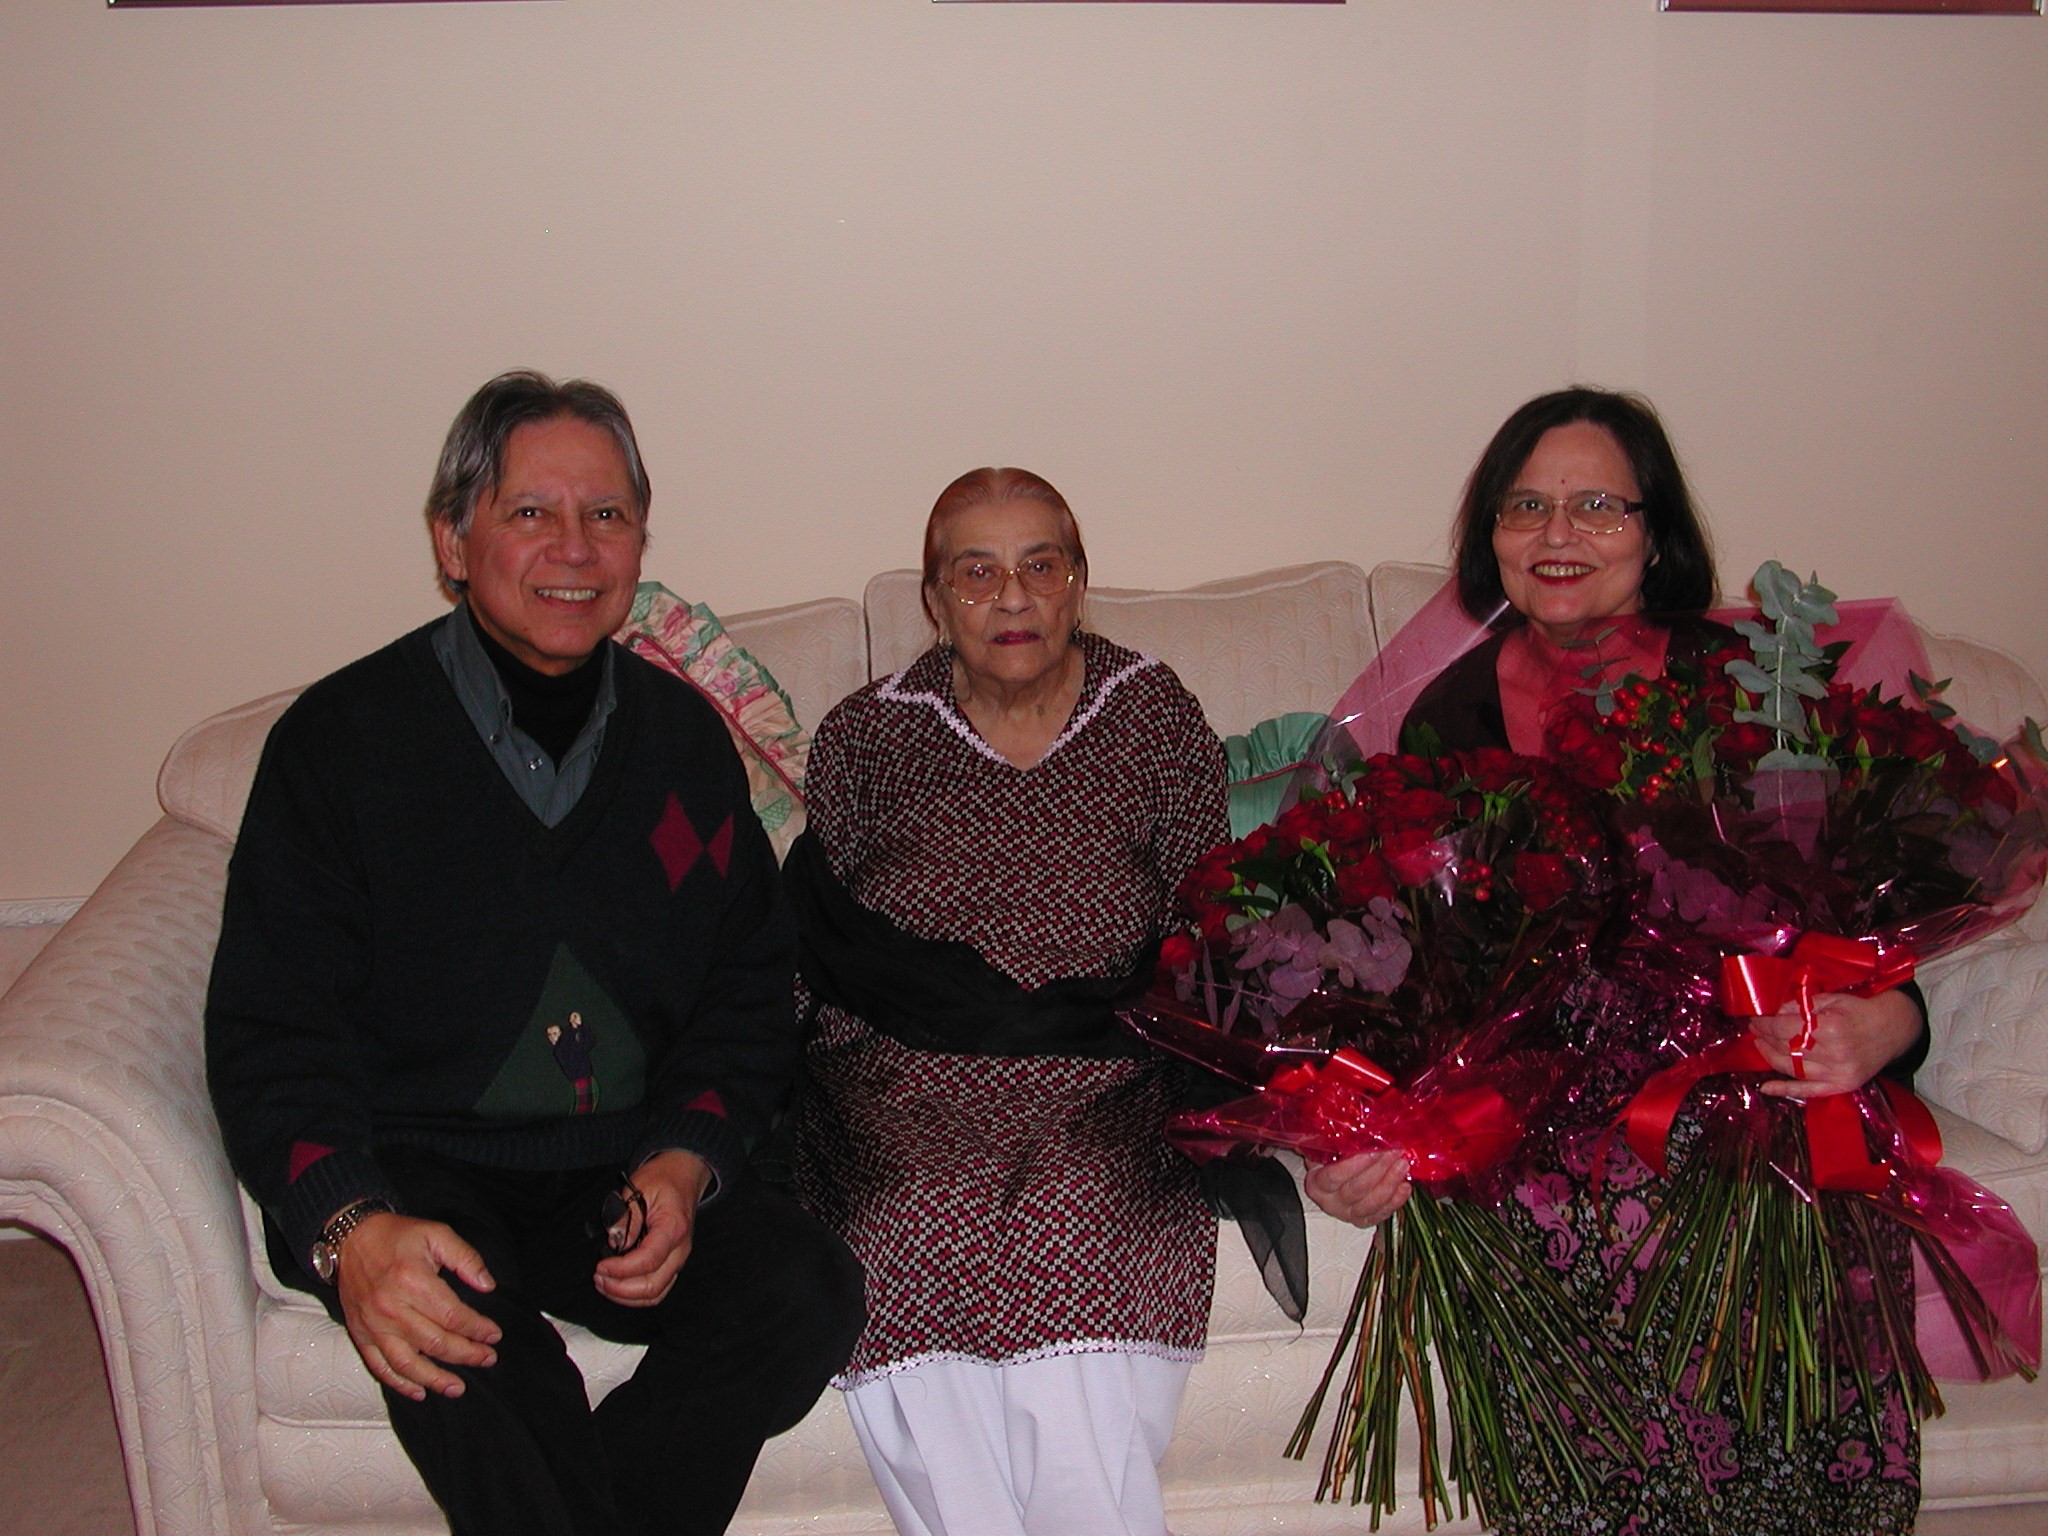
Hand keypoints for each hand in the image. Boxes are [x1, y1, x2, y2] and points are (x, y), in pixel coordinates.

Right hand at [335, 1213, 499, 1402]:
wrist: (351, 1238)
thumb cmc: (397, 1236)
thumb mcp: (437, 1234)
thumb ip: (466, 1258)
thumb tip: (487, 1285)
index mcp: (413, 1280)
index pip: (453, 1315)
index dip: (477, 1328)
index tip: (494, 1335)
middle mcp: (392, 1308)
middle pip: (435, 1342)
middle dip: (466, 1354)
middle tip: (487, 1359)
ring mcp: (374, 1325)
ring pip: (407, 1363)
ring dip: (435, 1379)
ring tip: (457, 1387)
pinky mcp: (361, 1334)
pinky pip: (380, 1366)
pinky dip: (400, 1383)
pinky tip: (419, 1391)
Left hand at [594, 1149, 713, 1306]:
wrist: (684, 1174)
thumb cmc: (663, 1179)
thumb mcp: (638, 1187)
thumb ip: (625, 1217)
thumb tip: (614, 1242)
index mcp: (673, 1227)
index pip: (648, 1260)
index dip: (621, 1269)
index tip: (600, 1266)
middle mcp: (680, 1248)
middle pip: (653, 1286)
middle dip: (621, 1289)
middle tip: (599, 1278)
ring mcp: (678, 1258)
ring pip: (656, 1293)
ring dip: (627, 1295)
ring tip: (604, 1283)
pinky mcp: (673, 1262)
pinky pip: (658, 1289)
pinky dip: (636, 1295)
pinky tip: (618, 1285)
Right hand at [1303, 1150, 1411, 1229]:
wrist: (1329, 1187)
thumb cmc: (1327, 1163)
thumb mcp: (1322, 1150)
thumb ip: (1328, 1141)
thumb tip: (1337, 1124)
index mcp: (1317, 1185)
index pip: (1334, 1176)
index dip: (1355, 1164)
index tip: (1375, 1148)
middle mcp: (1330, 1203)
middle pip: (1357, 1189)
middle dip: (1379, 1169)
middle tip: (1395, 1150)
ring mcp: (1347, 1215)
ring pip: (1371, 1203)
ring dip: (1390, 1183)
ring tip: (1403, 1164)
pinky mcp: (1363, 1221)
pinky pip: (1381, 1214)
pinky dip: (1395, 1201)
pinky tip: (1405, 1186)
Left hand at [1752, 988, 1923, 1099]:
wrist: (1893, 1029)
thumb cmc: (1859, 1011)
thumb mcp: (1831, 999)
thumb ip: (1801, 1006)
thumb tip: (1774, 1014)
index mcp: (1829, 1027)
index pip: (1784, 1028)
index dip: (1765, 1024)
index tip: (1755, 1019)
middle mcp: (1833, 1053)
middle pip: (1786, 1048)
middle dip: (1765, 1038)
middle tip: (1755, 1030)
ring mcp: (1837, 1073)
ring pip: (1792, 1069)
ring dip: (1770, 1057)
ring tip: (1760, 1046)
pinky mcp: (1841, 1086)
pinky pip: (1808, 1091)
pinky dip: (1785, 1090)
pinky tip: (1766, 1088)